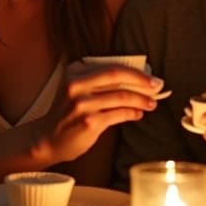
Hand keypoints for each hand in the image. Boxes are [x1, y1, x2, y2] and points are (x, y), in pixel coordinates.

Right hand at [34, 61, 162, 164]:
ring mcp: (82, 104)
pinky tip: (138, 114)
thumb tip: (137, 79)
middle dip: (142, 81)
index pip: (111, 67)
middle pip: (117, 76)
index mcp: (74, 71)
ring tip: (151, 103)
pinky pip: (118, 114)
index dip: (135, 72)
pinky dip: (132, 113)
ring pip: (121, 97)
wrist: (47, 138)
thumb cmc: (68, 112)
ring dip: (141, 100)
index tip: (150, 77)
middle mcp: (76, 85)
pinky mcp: (89, 122)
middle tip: (157, 86)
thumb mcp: (77, 89)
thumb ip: (99, 81)